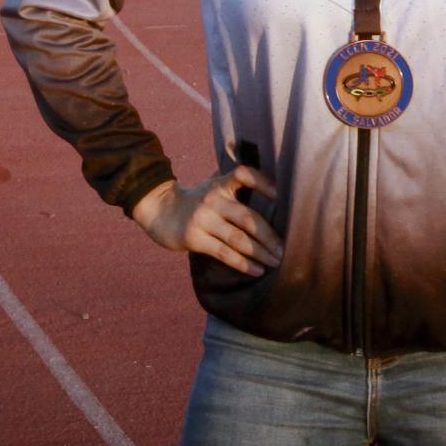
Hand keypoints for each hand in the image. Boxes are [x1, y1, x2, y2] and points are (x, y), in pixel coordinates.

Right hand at [131, 166, 282, 276]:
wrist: (160, 211)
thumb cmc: (197, 201)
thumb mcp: (213, 187)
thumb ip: (235, 189)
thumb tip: (276, 197)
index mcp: (220, 184)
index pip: (243, 174)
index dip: (262, 182)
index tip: (279, 194)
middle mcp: (212, 199)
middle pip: (247, 218)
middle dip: (269, 236)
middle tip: (285, 249)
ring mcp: (202, 219)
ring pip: (238, 239)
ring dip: (260, 253)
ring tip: (276, 262)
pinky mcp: (194, 238)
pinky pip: (224, 253)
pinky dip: (243, 263)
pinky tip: (257, 270)